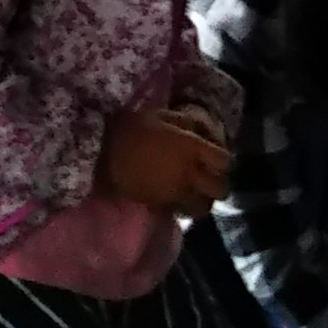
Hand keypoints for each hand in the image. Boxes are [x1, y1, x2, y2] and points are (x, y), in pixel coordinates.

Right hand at [95, 109, 232, 213]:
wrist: (103, 151)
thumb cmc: (132, 128)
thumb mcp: (163, 116)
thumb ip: (188, 124)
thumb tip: (204, 132)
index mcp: (191, 148)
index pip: (224, 161)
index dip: (222, 160)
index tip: (215, 158)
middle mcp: (189, 172)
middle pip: (220, 189)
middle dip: (218, 184)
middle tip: (208, 178)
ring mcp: (175, 191)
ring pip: (203, 207)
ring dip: (203, 200)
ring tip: (194, 192)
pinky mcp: (161, 204)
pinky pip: (181, 211)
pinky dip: (183, 207)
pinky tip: (175, 197)